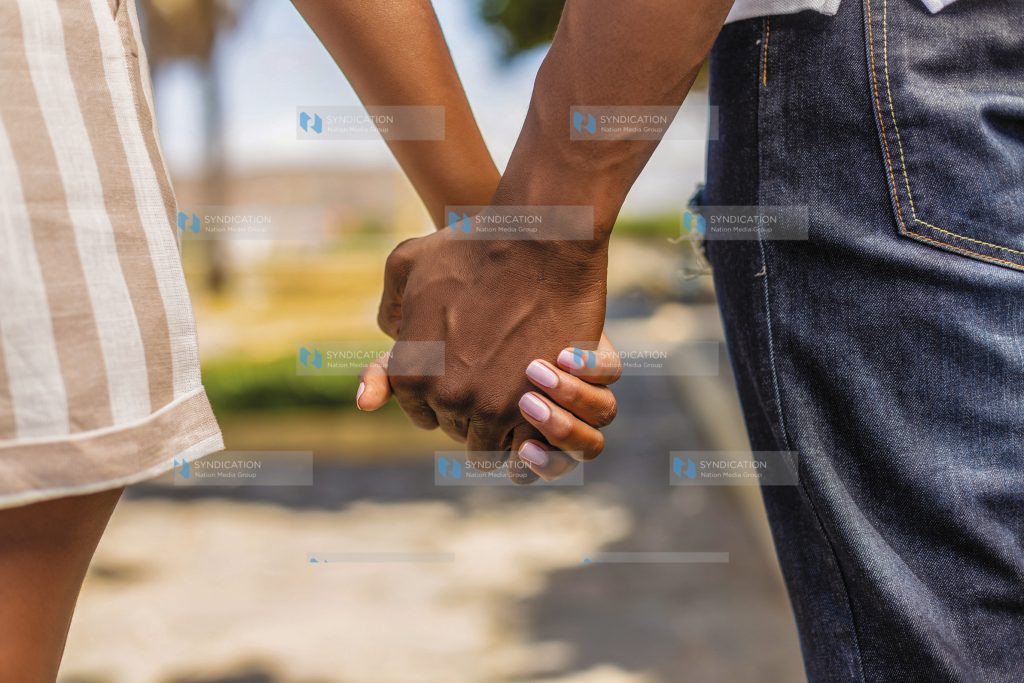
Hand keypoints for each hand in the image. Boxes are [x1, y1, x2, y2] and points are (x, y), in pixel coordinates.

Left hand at [375, 227, 608, 472]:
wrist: (541, 241)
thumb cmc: (475, 246)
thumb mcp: (409, 262)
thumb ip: (391, 303)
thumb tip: (389, 332)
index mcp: (411, 372)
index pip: (422, 415)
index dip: (443, 399)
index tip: (464, 381)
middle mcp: (445, 396)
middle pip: (458, 430)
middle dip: (472, 412)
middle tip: (493, 384)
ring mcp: (492, 407)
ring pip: (492, 443)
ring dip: (503, 426)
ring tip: (519, 398)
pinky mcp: (537, 407)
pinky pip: (529, 439)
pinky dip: (533, 425)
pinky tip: (543, 397)